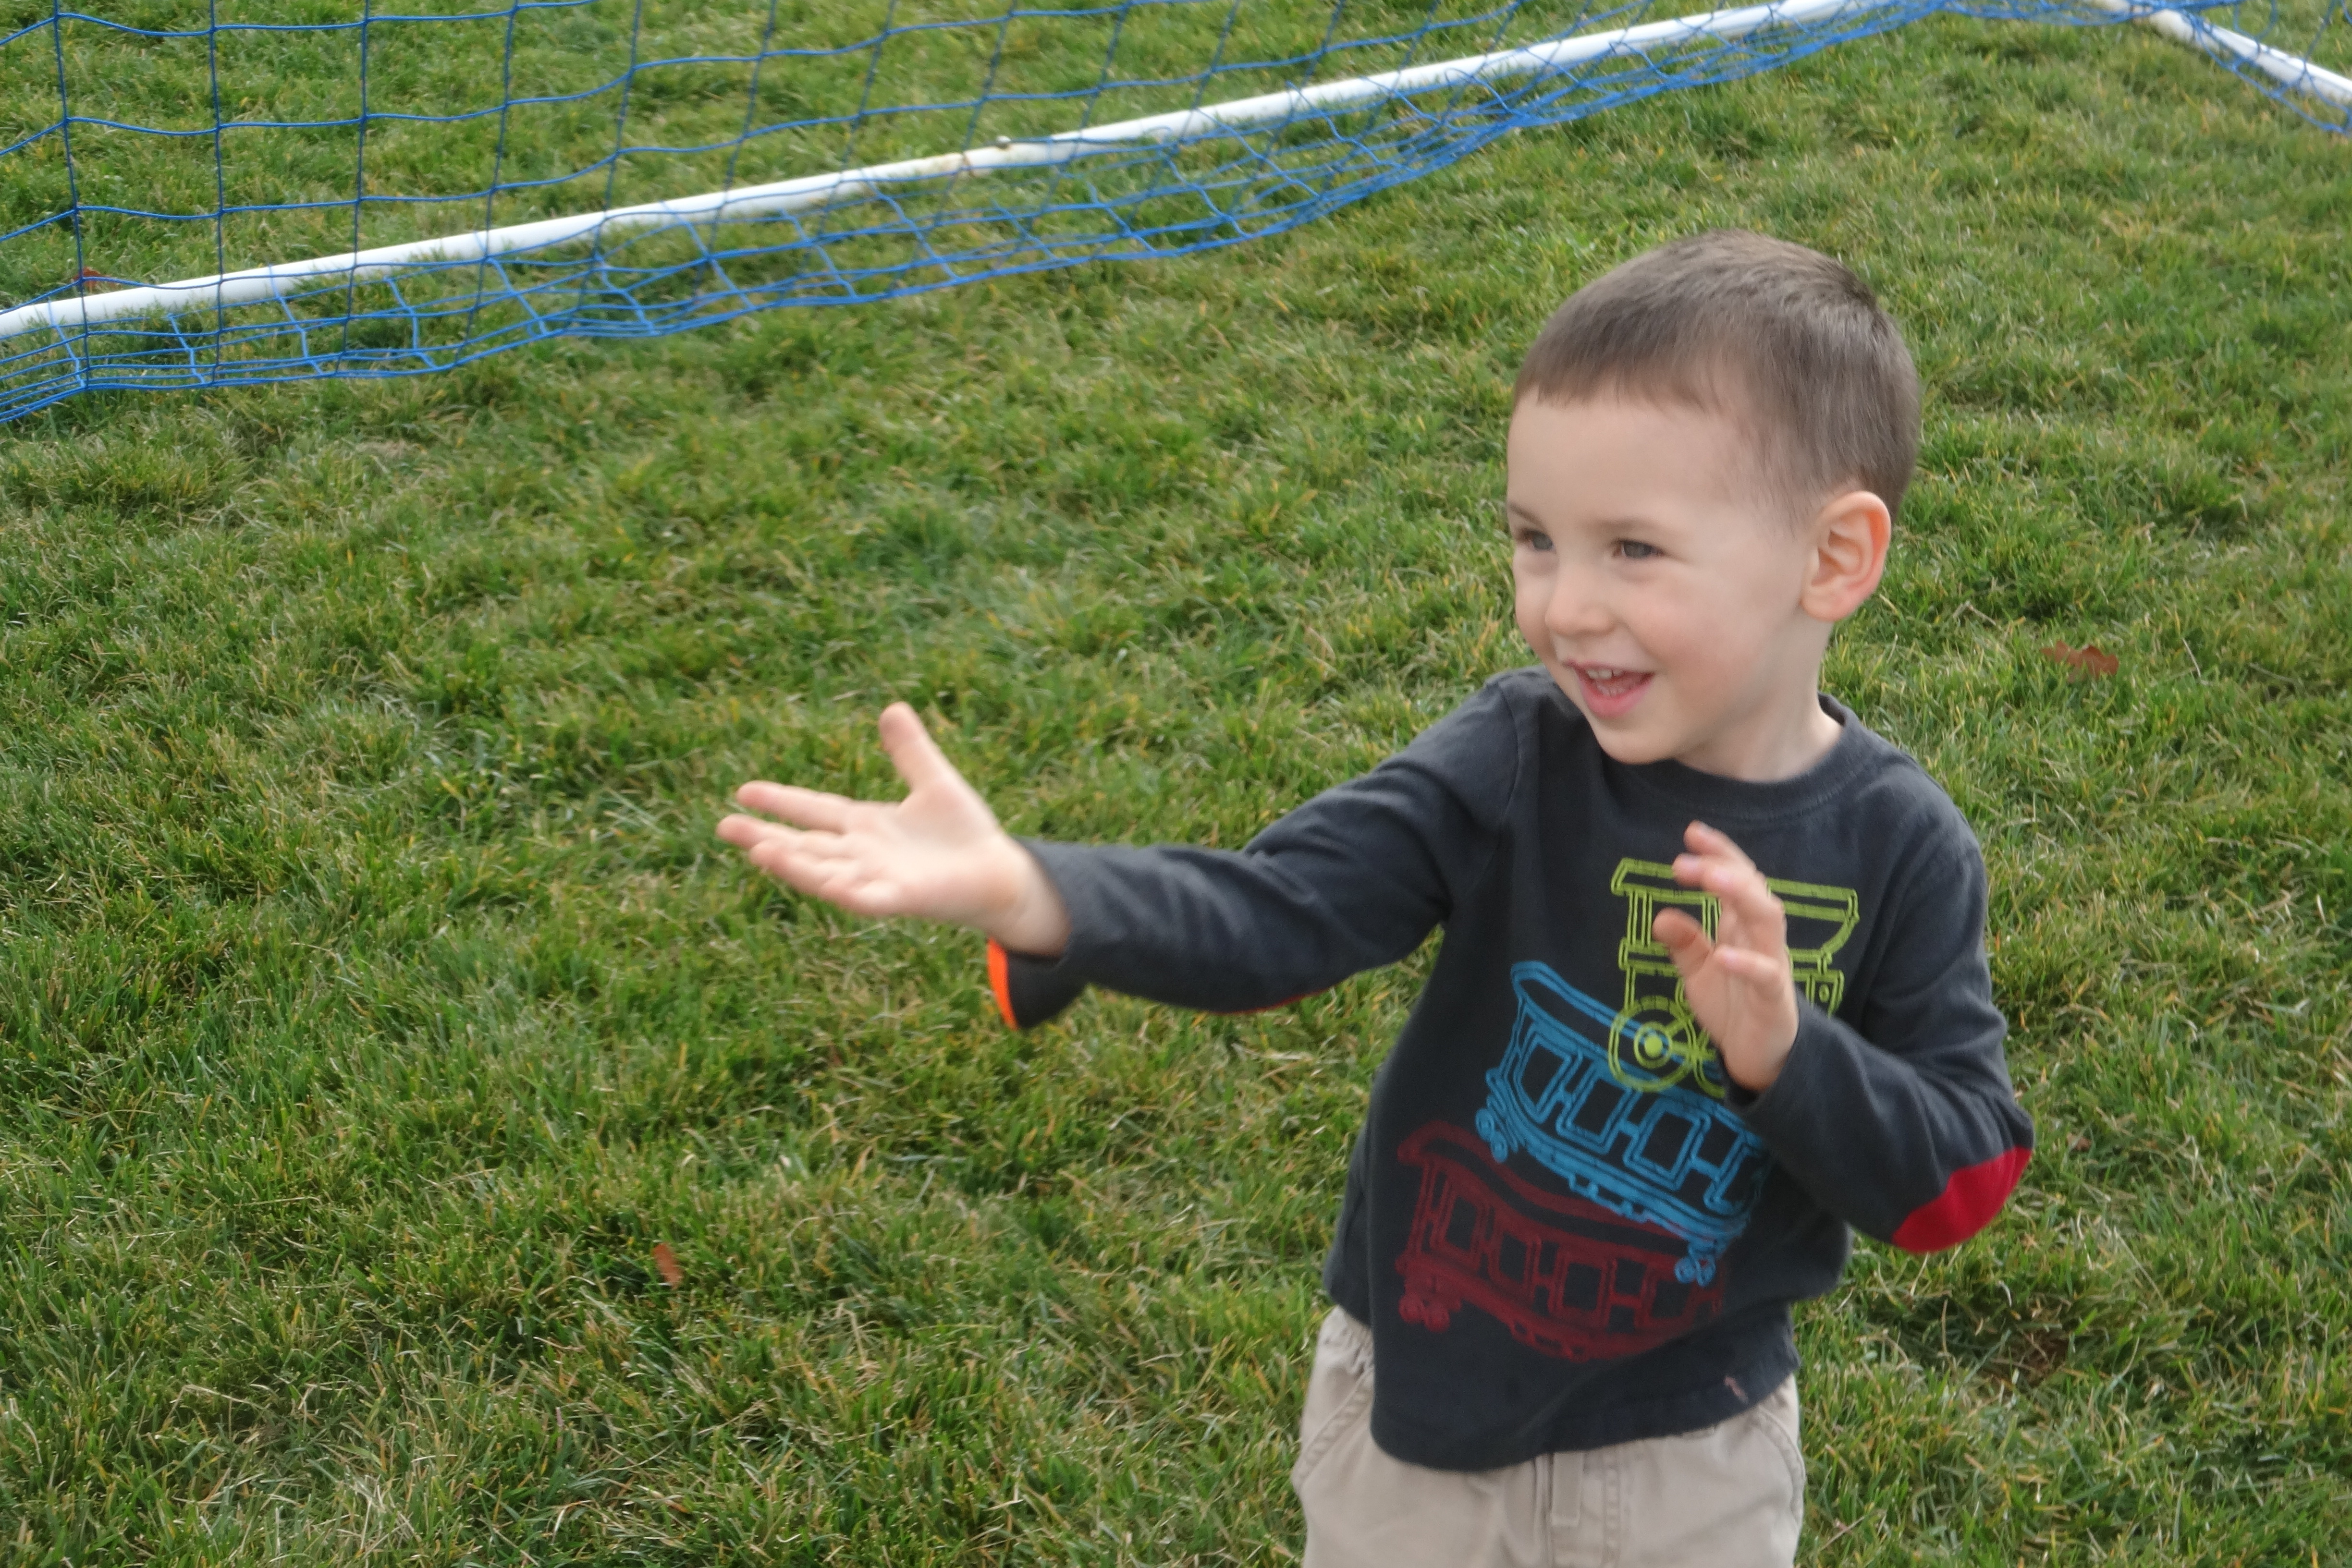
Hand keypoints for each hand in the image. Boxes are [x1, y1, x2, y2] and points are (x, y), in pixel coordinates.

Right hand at [717, 704, 1071, 954]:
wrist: (998, 871)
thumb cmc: (964, 833)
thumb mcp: (934, 782)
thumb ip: (910, 751)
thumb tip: (893, 708)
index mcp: (865, 826)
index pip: (813, 810)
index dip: (780, 801)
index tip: (742, 790)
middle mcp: (862, 855)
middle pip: (805, 844)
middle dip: (765, 837)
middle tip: (723, 827)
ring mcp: (878, 878)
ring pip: (826, 872)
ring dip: (794, 864)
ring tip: (759, 850)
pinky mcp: (902, 898)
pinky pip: (867, 898)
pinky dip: (847, 891)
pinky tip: (829, 883)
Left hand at [1652, 821, 1799, 1092]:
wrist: (1761, 1056)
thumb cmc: (1733, 1005)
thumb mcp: (1698, 971)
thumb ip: (1684, 943)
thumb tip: (1660, 916)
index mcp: (1742, 926)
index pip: (1738, 878)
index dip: (1720, 853)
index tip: (1692, 832)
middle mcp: (1761, 939)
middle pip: (1753, 890)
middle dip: (1722, 868)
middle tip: (1682, 860)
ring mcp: (1772, 967)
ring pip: (1768, 920)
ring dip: (1739, 895)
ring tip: (1708, 878)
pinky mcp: (1775, 1000)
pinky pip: (1766, 976)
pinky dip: (1746, 963)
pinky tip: (1722, 955)